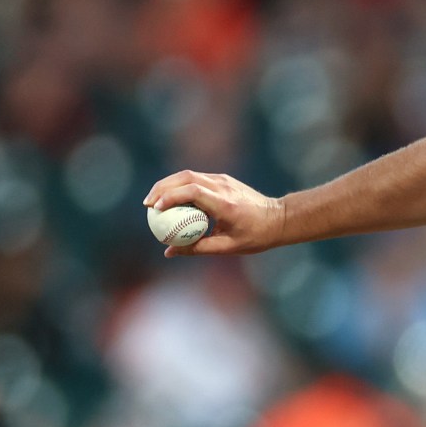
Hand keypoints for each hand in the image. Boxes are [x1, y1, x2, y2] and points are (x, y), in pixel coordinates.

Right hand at [143, 170, 287, 255]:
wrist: (278, 218)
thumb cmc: (256, 236)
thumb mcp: (227, 247)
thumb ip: (197, 248)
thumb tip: (169, 251)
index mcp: (225, 204)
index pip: (193, 192)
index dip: (171, 197)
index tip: (155, 209)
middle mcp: (223, 186)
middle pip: (185, 178)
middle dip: (162, 188)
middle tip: (146, 205)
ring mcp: (223, 180)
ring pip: (188, 175)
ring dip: (168, 185)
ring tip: (153, 201)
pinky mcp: (223, 179)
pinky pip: (196, 179)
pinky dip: (179, 186)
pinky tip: (170, 199)